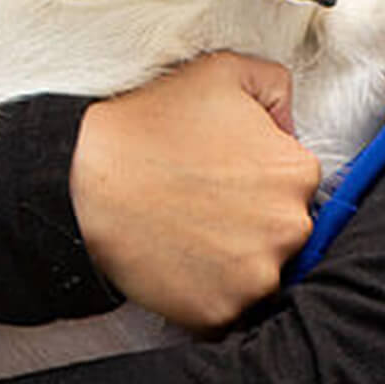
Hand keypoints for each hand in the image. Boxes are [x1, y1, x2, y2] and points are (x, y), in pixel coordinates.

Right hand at [69, 53, 321, 330]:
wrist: (86, 174)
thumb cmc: (152, 122)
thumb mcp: (224, 70)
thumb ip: (276, 87)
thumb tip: (289, 127)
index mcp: (296, 172)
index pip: (299, 184)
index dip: (264, 178)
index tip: (231, 177)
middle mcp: (289, 228)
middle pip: (287, 233)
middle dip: (255, 221)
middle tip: (209, 205)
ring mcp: (255, 276)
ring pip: (262, 274)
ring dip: (236, 260)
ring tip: (192, 233)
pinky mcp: (219, 312)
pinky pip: (228, 309)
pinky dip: (208, 292)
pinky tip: (180, 261)